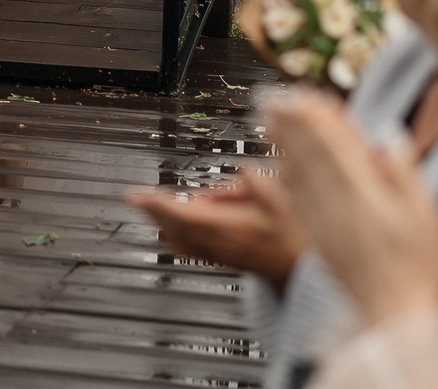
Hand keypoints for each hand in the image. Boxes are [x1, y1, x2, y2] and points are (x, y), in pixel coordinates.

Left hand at [128, 170, 305, 286]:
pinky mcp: (223, 261)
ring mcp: (219, 254)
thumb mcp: (280, 198)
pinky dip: (175, 238)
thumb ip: (255, 183)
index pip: (182, 213)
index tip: (136, 195)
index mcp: (228, 226)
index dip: (156, 204)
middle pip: (175, 228)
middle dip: (153, 212)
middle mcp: (219, 243)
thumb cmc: (294, 233)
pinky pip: (190, 251)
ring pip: (180, 241)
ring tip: (147, 209)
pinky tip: (168, 233)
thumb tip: (241, 170)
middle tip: (136, 198)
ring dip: (162, 224)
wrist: (302, 266)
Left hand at [269, 89, 437, 328]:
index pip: (339, 146)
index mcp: (371, 197)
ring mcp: (329, 227)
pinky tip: (274, 167)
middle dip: (293, 124)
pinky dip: (282, 180)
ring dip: (283, 145)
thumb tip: (394, 138)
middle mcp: (343, 208)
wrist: (400, 321)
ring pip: (299, 176)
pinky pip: (295, 204)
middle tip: (274, 97)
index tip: (307, 95)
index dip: (321, 118)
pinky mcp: (321, 244)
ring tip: (268, 120)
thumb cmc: (424, 274)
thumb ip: (412, 177)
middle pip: (313, 156)